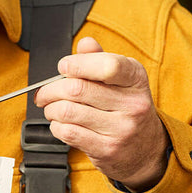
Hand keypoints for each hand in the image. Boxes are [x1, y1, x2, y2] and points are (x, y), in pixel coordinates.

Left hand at [34, 36, 169, 190]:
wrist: (146, 148)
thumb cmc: (126, 108)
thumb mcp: (121, 79)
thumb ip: (100, 59)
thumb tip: (85, 43)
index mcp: (136, 79)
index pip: (107, 66)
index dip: (78, 64)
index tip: (63, 67)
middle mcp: (133, 104)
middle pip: (78, 89)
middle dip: (51, 89)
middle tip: (45, 92)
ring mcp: (122, 129)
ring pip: (68, 112)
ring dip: (51, 109)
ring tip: (52, 108)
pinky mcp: (108, 149)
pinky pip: (69, 133)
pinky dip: (56, 126)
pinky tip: (60, 124)